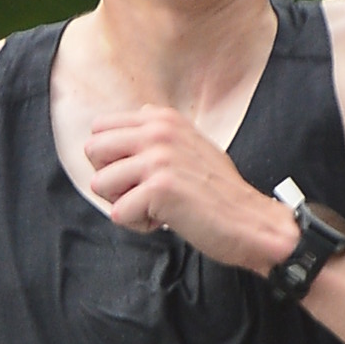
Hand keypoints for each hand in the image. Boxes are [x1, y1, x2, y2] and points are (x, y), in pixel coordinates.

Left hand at [85, 107, 296, 270]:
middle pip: (92, 151)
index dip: (111, 159)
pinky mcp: (159, 188)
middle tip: (140, 193)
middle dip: (108, 179)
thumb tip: (126, 125)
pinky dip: (138, 225)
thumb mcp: (188, 145)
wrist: (252, 223)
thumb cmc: (218, 193)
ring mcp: (158, 158)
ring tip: (156, 207)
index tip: (139, 175)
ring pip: (100, 184)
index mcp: (162, 118)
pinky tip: (167, 220)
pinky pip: (118, 214)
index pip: (100, 128)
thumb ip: (156, 134)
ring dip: (123, 204)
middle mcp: (158, 131)